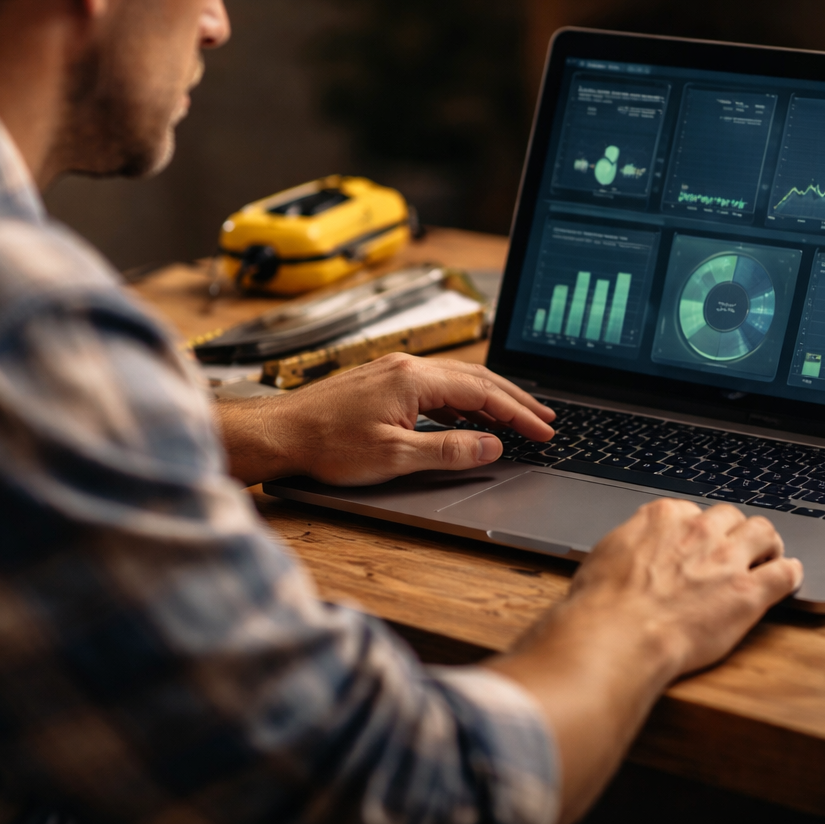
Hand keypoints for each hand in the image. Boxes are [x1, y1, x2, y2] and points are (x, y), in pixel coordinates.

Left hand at [218, 353, 555, 484]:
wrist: (279, 433)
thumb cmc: (326, 445)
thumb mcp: (394, 456)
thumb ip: (448, 450)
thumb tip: (491, 446)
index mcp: (414, 379)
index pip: (482, 392)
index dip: (518, 413)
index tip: (543, 432)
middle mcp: (407, 367)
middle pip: (476, 378)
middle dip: (515, 400)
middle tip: (545, 420)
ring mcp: (394, 372)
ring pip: (458, 380)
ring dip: (492, 398)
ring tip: (518, 417)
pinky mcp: (383, 382)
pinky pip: (437, 386)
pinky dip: (464, 400)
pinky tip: (470, 417)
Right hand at [489, 500, 801, 822]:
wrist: (618, 635)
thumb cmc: (602, 605)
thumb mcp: (604, 557)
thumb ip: (627, 545)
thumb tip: (627, 550)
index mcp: (663, 518)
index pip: (691, 511)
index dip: (697, 529)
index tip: (697, 543)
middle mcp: (699, 531)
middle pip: (730, 516)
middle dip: (733, 531)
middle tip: (735, 548)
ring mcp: (727, 560)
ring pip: (764, 533)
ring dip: (767, 544)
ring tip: (768, 556)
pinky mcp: (748, 592)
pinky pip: (784, 573)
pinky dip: (790, 574)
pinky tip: (789, 577)